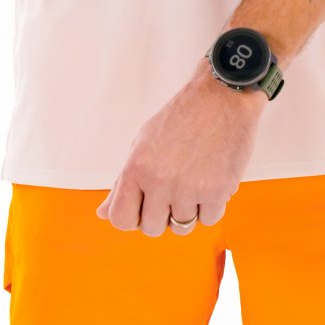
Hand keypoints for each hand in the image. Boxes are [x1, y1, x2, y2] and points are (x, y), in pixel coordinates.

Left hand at [96, 71, 263, 235]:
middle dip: (161, 215)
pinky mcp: (217, 191)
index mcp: (136, 168)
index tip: (143, 208)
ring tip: (193, 183)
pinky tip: (210, 182)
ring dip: (188, 210)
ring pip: (182, 226)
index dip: (132, 217)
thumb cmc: (182, 116)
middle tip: (172, 192)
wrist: (221, 97)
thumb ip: (123, 182)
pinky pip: (209, 219)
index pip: (121, 219)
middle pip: (152, 228)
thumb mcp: (142, 143)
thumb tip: (103, 213)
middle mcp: (160, 181)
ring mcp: (188, 189)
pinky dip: (211, 206)